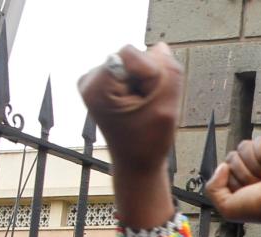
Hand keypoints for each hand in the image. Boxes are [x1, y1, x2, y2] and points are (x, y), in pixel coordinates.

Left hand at [78, 45, 182, 175]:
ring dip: (148, 84)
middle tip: (147, 109)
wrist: (137, 165)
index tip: (149, 102)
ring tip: (144, 109)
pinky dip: (144, 86)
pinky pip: (134, 70)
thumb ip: (170, 72)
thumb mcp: (166, 109)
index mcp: (96, 86)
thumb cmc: (148, 144)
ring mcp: (96, 80)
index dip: (152, 75)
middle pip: (134, 56)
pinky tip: (141, 105)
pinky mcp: (106, 82)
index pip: (132, 53)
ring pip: (136, 63)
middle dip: (150, 80)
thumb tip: (160, 47)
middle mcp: (90, 78)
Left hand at [207, 137, 260, 231]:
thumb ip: (211, 188)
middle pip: (232, 155)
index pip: (224, 167)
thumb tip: (222, 167)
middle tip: (257, 185)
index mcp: (239, 181)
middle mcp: (251, 169)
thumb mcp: (226, 207)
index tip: (244, 190)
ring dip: (254, 165)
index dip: (231, 178)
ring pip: (244, 147)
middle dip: (243, 172)